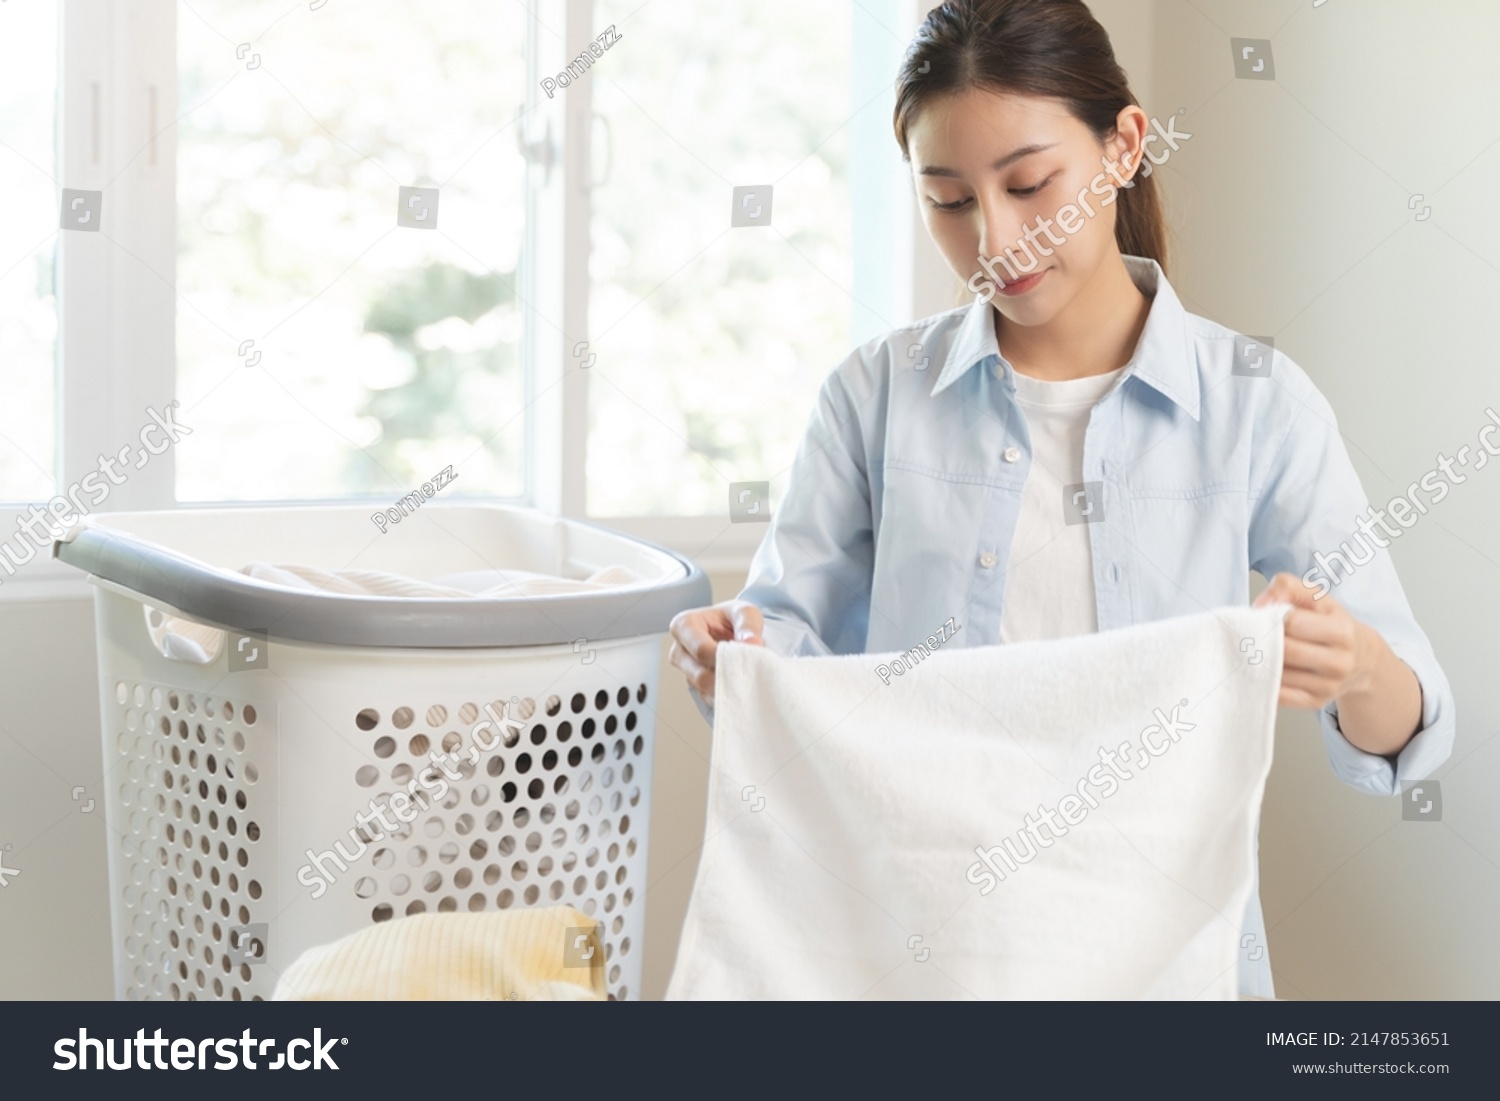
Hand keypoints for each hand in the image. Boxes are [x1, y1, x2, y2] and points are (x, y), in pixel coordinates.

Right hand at [668, 599, 764, 706]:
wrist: (733, 630)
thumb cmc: (733, 619)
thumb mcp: (745, 612)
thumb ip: (748, 625)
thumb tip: (752, 643)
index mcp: (684, 625)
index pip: (700, 649)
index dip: (723, 658)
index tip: (744, 659)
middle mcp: (679, 650)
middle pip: (699, 675)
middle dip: (726, 677)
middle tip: (749, 673)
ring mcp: (686, 670)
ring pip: (704, 690)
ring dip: (728, 687)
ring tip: (747, 678)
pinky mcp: (695, 686)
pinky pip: (709, 698)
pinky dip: (727, 694)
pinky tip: (741, 686)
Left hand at [1253, 572, 1375, 709]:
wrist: (1362, 659)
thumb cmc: (1332, 624)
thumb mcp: (1317, 598)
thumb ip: (1287, 587)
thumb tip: (1261, 604)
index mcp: (1342, 633)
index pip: (1293, 623)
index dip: (1271, 616)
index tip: (1263, 615)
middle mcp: (1338, 663)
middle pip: (1284, 650)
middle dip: (1262, 640)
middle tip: (1251, 634)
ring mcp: (1327, 687)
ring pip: (1277, 673)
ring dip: (1259, 660)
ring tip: (1256, 649)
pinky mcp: (1313, 702)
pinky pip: (1277, 694)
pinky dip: (1262, 680)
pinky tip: (1261, 668)